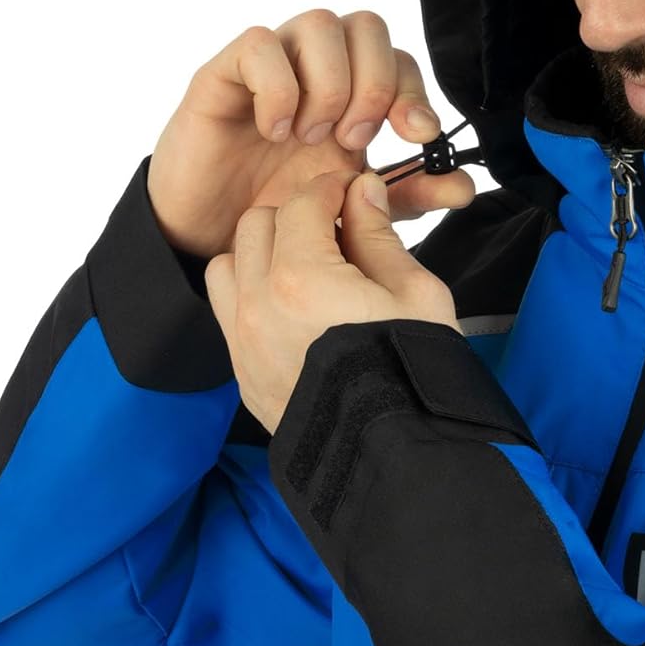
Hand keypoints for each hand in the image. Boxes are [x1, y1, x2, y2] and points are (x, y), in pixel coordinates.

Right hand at [147, 8, 476, 260]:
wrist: (211, 234)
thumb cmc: (279, 212)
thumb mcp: (355, 210)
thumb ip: (407, 195)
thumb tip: (463, 187)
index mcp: (353, 97)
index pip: (399, 60)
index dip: (414, 91)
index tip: (415, 136)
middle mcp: (316, 72)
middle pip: (366, 26)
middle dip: (374, 85)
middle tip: (354, 143)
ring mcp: (271, 68)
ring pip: (319, 24)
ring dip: (330, 85)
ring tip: (311, 139)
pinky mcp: (223, 74)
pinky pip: (259, 44)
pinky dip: (278, 88)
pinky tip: (275, 132)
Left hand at [204, 166, 458, 434]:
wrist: (397, 455)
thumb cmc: (416, 375)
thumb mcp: (416, 294)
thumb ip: (379, 235)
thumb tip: (364, 192)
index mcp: (304, 278)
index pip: (304, 203)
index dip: (333, 190)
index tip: (354, 194)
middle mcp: (260, 305)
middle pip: (259, 224)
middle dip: (295, 217)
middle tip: (335, 231)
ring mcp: (245, 341)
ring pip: (230, 263)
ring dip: (263, 253)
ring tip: (306, 269)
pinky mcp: (243, 372)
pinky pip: (228, 311)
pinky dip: (252, 294)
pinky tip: (294, 307)